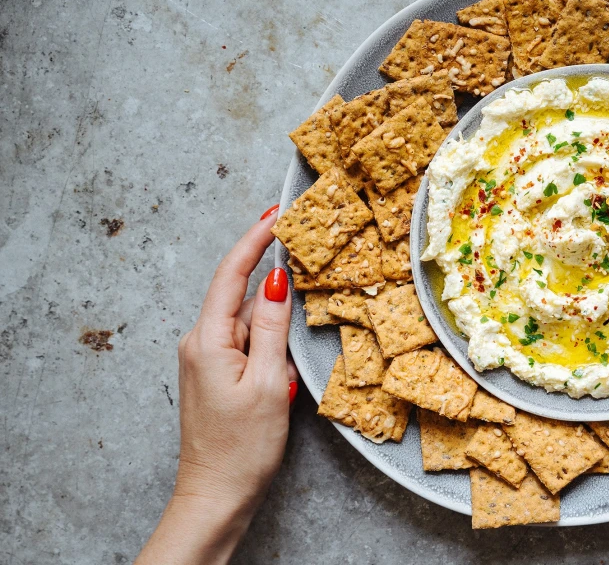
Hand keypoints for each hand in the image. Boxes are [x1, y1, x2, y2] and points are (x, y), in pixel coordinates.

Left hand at [137, 205, 295, 564]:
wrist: (216, 495)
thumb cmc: (241, 448)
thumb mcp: (266, 383)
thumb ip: (270, 328)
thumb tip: (275, 281)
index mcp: (207, 339)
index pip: (231, 274)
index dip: (254, 239)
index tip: (276, 212)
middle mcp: (200, 343)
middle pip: (241, 296)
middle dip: (273, 281)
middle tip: (308, 255)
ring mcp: (207, 361)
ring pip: (248, 324)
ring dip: (275, 324)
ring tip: (296, 341)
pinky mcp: (217, 377)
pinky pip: (247, 346)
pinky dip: (269, 346)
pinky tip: (284, 368)